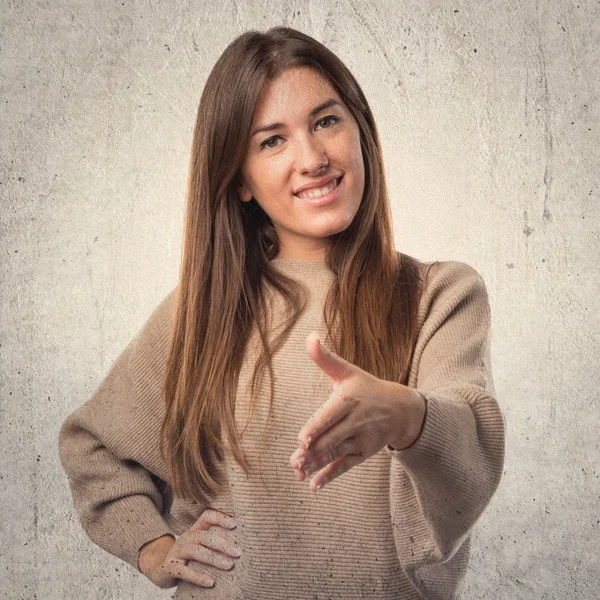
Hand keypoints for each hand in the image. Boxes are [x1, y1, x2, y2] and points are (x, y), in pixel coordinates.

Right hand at [139, 509, 241, 588]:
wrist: (158, 567)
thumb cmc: (186, 556)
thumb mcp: (198, 544)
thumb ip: (213, 541)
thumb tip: (240, 544)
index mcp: (194, 530)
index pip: (207, 516)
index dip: (220, 517)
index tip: (235, 525)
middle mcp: (186, 538)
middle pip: (204, 536)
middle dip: (222, 544)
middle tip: (238, 552)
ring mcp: (177, 552)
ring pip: (196, 552)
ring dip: (214, 558)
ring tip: (229, 566)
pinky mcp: (170, 567)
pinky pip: (185, 571)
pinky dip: (198, 577)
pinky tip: (211, 582)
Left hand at [289, 332, 426, 491]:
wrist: (400, 409)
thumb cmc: (366, 387)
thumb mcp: (348, 371)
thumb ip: (325, 358)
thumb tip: (309, 336)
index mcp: (349, 400)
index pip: (331, 415)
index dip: (317, 428)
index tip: (302, 440)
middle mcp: (356, 421)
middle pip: (332, 439)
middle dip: (312, 452)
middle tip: (294, 461)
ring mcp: (361, 439)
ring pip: (336, 454)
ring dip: (317, 465)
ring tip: (298, 473)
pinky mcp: (363, 453)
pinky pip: (346, 466)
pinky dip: (330, 476)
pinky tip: (314, 485)